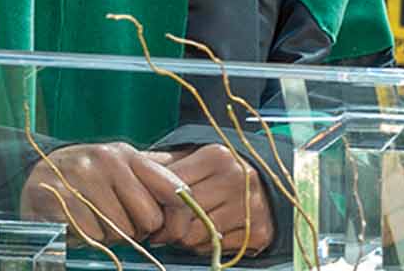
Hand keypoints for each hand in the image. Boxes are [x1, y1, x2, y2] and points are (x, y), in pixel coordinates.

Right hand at [20, 141, 188, 246]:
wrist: (38, 174)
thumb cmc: (89, 176)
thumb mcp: (121, 168)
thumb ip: (153, 176)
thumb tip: (190, 193)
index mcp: (128, 155)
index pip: (173, 188)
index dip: (176, 217)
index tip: (165, 229)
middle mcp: (107, 160)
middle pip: (149, 218)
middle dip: (138, 231)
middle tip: (121, 224)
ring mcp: (82, 177)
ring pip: (120, 231)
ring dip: (110, 237)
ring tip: (97, 221)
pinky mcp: (60, 196)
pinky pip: (92, 236)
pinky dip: (88, 238)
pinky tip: (80, 224)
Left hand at [144, 144, 274, 254]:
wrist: (271, 185)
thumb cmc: (222, 171)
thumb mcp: (197, 158)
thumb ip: (166, 162)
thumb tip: (132, 162)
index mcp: (217, 155)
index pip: (172, 187)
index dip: (155, 203)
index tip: (150, 210)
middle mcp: (237, 178)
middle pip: (183, 215)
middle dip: (168, 226)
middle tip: (164, 227)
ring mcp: (250, 206)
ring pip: (196, 236)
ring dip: (185, 238)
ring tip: (186, 229)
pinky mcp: (259, 231)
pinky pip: (216, 249)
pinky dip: (207, 246)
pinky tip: (208, 234)